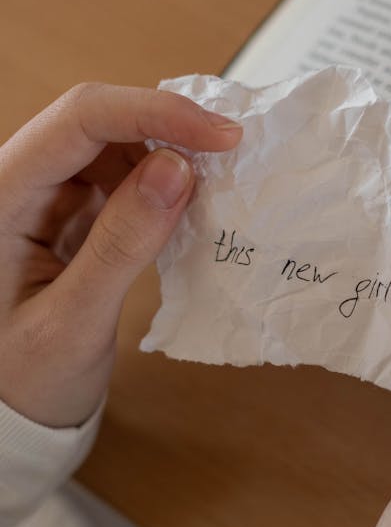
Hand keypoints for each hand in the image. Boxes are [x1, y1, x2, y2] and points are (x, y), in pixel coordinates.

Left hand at [0, 82, 241, 426]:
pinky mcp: (69, 213)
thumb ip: (121, 246)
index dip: (153, 112)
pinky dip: (161, 185)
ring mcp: (44, 196)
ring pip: (114, 145)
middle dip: (168, 128)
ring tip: (219, 182)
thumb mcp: (73, 322)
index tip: (218, 134)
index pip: (79, 119)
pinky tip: (192, 204)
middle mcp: (17, 182)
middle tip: (233, 151)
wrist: (7, 414)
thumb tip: (178, 169)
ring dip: (169, 155)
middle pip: (99, 121)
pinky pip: (120, 177)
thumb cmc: (23, 378)